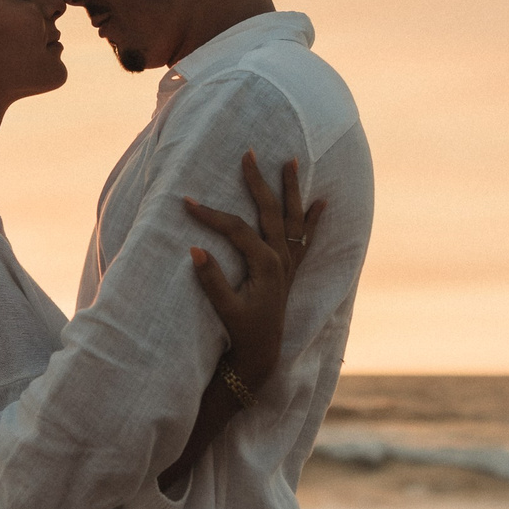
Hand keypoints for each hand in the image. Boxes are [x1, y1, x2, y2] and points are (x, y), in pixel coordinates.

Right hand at [183, 152, 326, 393]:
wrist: (262, 353)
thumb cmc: (242, 331)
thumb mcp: (224, 309)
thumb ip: (211, 280)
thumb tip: (194, 249)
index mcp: (266, 265)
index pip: (236, 229)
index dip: (211, 215)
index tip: (187, 202)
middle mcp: (282, 259)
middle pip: (270, 211)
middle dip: (259, 181)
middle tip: (249, 154)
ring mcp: (289, 263)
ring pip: (293, 217)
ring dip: (292, 189)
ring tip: (292, 162)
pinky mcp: (291, 270)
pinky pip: (306, 238)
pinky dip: (314, 219)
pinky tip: (321, 202)